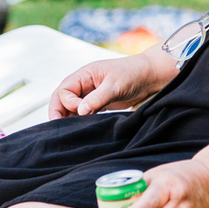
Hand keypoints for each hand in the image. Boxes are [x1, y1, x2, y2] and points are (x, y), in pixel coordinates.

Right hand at [49, 46, 176, 118]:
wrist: (150, 76)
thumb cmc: (132, 74)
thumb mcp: (115, 86)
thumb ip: (97, 98)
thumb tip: (80, 111)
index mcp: (84, 75)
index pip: (64, 90)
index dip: (68, 103)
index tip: (81, 111)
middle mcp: (84, 84)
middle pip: (62, 98)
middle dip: (58, 113)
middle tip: (59, 130)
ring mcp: (90, 93)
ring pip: (71, 107)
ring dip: (69, 118)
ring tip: (70, 133)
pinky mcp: (98, 102)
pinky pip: (83, 112)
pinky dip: (80, 120)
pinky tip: (82, 129)